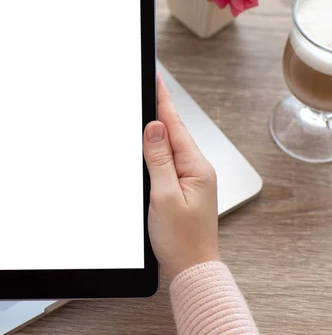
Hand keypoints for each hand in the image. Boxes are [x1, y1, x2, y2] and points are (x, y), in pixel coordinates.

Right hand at [144, 73, 219, 279]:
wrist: (192, 267)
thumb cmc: (180, 239)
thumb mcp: (164, 196)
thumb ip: (159, 159)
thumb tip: (155, 128)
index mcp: (196, 168)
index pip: (175, 126)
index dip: (162, 101)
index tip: (155, 79)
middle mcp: (198, 170)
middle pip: (175, 132)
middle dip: (160, 108)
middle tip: (149, 85)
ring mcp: (193, 179)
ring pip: (172, 146)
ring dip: (160, 126)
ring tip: (149, 105)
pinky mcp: (186, 188)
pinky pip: (171, 160)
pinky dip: (160, 147)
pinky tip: (153, 142)